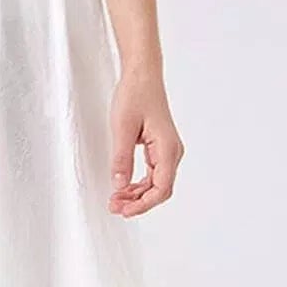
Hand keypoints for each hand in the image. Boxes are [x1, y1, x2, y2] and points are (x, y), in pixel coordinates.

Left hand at [107, 72, 183, 216]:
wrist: (142, 75)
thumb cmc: (134, 95)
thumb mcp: (121, 128)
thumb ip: (121, 158)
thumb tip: (119, 186)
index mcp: (168, 149)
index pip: (161, 188)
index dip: (143, 204)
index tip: (124, 211)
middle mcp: (172, 152)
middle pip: (160, 189)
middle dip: (138, 202)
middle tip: (114, 207)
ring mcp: (167, 151)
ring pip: (156, 183)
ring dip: (137, 194)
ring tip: (115, 200)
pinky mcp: (160, 148)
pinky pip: (152, 173)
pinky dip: (138, 183)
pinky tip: (123, 187)